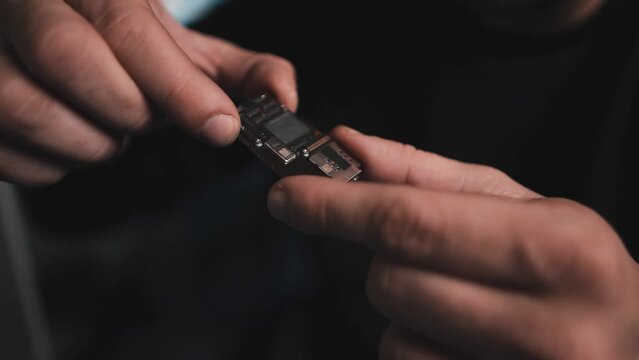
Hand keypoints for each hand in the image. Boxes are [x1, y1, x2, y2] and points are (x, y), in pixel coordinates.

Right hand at [0, 0, 295, 185]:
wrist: (67, 25)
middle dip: (126, 110)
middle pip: (65, 57)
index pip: (126, 25)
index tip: (218, 125)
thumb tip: (282, 99)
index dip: (176, 85)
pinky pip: (3, 148)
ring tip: (109, 132)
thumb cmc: (126, 43)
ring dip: (86, 141)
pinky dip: (50, 165)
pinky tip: (74, 144)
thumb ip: (240, 73)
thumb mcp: (188, 49)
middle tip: (145, 122)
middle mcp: (29, 5)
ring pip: (20, 104)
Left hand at [267, 126, 638, 358]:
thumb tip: (349, 147)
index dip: (335, 205)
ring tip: (468, 306)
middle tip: (435, 256)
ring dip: (409, 312)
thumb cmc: (575, 269)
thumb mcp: (522, 208)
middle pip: (391, 281)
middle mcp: (548, 328)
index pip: (411, 222)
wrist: (630, 345)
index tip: (288, 195)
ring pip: (394, 335)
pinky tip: (466, 343)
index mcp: (558, 251)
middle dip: (389, 261)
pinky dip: (419, 349)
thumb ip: (430, 176)